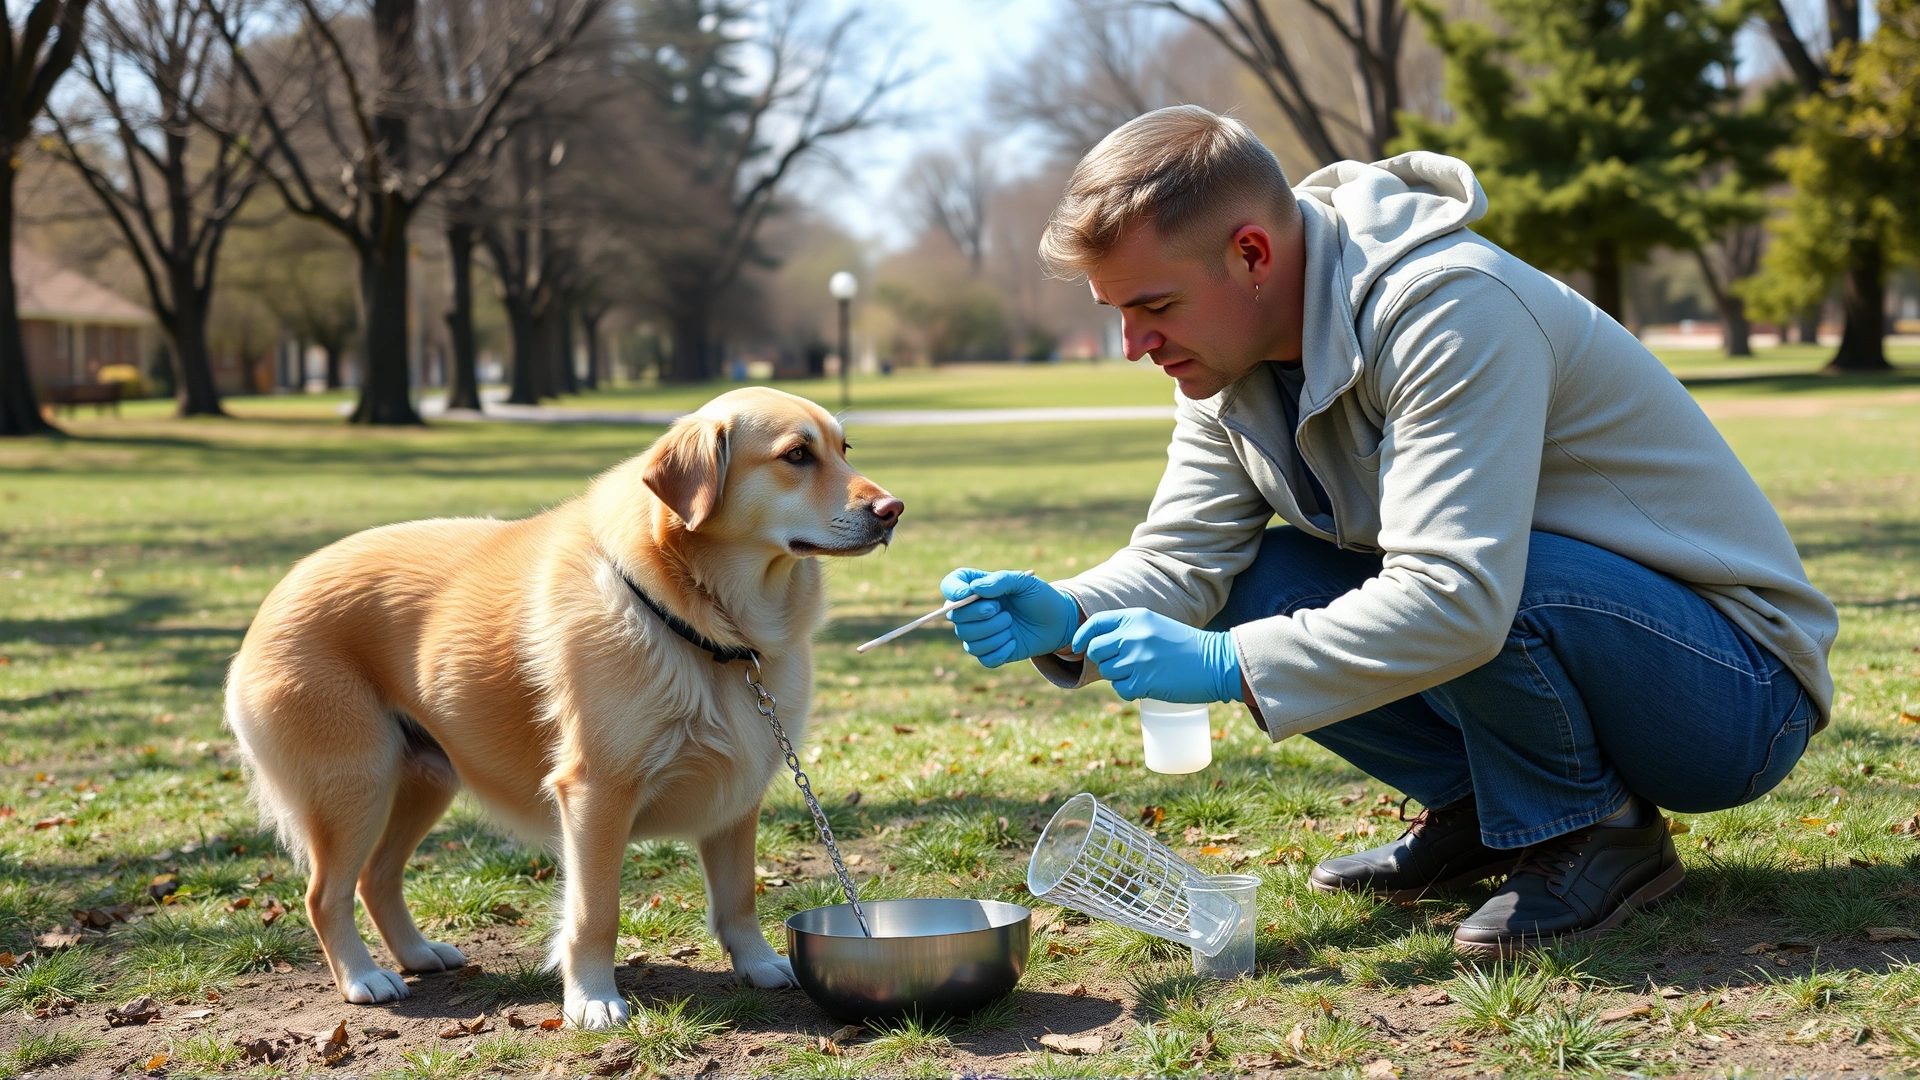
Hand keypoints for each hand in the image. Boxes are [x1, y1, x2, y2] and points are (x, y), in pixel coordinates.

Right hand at [941, 568, 1080, 667]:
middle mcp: (971, 611)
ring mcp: (979, 633)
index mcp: (976, 587)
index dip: (952, 590)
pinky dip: (1001, 651)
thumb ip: (1001, 580)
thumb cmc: (1038, 597)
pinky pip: (984, 658)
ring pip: (968, 641)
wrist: (1057, 621)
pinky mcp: (990, 652)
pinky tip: (1013, 641)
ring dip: (993, 633)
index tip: (966, 594)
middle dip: (979, 615)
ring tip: (1011, 624)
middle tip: (1003, 611)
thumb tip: (975, 589)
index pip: (950, 585)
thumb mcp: (1024, 582)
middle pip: (955, 617)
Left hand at [1070, 608, 1241, 703]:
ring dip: (1119, 677)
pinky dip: (1128, 691)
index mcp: (1136, 617)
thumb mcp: (1156, 626)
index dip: (1082, 636)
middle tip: (1120, 666)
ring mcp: (1137, 658)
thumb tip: (1097, 646)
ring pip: (1107, 672)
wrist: (1216, 662)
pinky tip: (1146, 686)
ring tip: (1142, 674)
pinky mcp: (1143, 681)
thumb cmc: (1187, 646)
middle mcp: (1133, 635)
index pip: (1096, 623)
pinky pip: (1120, 689)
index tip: (1077, 647)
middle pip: (1095, 650)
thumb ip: (1130, 630)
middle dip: (1102, 660)